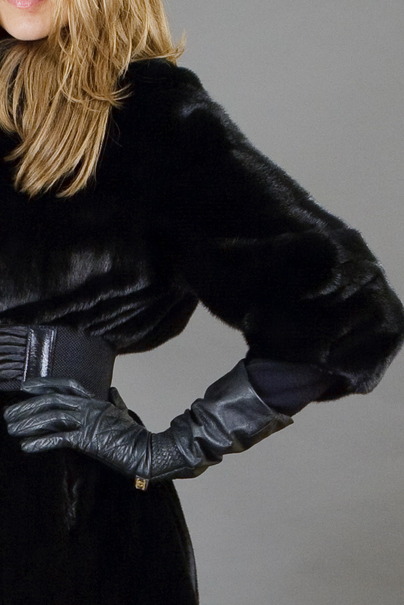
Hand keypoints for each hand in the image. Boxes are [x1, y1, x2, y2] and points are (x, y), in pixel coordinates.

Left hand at [3, 377, 150, 478]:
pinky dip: (41, 441)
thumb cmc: (135, 435)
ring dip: (29, 422)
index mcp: (96, 401)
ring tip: (11, 429)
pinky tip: (26, 446)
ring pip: (53, 416)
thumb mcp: (125, 414)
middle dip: (28, 406)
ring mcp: (89, 422)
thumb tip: (113, 391)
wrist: (146, 451)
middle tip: (8, 415)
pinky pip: (60, 438)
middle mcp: (90, 407)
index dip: (44, 384)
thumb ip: (116, 401)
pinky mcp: (89, 439)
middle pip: (53, 400)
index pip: (66, 385)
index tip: (25, 387)